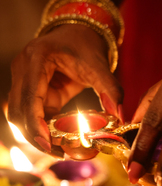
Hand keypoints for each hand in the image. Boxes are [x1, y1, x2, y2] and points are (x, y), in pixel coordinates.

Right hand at [8, 24, 123, 156]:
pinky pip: (30, 112)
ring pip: (19, 114)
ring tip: (60, 149)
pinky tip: (58, 137)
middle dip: (35, 135)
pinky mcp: (30, 87)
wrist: (79, 32)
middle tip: (58, 153)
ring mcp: (22, 78)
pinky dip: (42, 127)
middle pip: (18, 111)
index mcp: (37, 58)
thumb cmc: (87, 45)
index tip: (48, 145)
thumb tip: (119, 116)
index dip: (35, 125)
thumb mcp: (99, 66)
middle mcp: (22, 68)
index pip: (29, 98)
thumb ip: (110, 90)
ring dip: (36, 133)